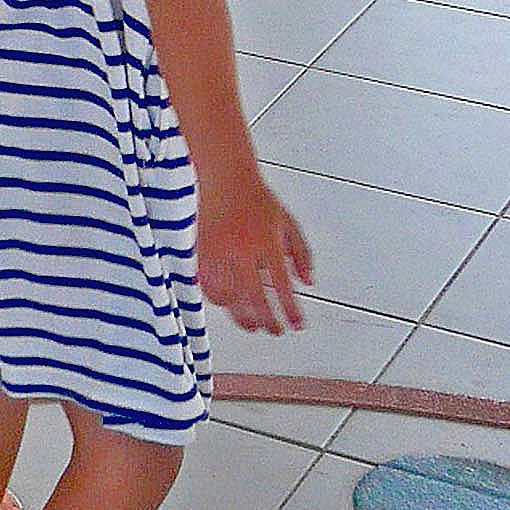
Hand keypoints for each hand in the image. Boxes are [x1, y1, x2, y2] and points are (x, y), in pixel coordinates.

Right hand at [198, 176, 312, 333]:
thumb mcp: (288, 223)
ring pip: (228, 297)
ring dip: (240, 316)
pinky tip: (226, 304)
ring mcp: (220, 252)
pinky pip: (207, 285)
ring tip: (251, 325)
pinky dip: (217, 299)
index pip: (282, 286)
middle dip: (267, 320)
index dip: (290, 310)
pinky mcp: (202, 252)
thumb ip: (301, 253)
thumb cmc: (256, 198)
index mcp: (267, 242)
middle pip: (255, 298)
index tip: (296, 324)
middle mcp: (243, 250)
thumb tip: (308, 281)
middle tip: (275, 330)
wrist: (224, 178)